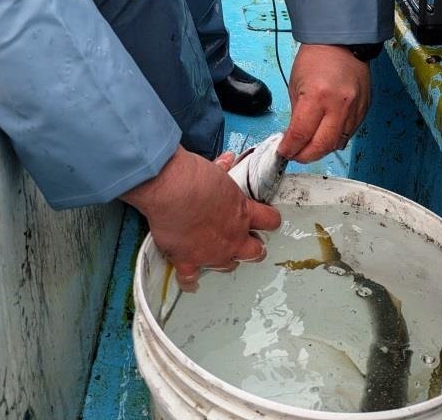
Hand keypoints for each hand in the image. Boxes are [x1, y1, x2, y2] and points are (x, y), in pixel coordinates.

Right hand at [121, 147, 280, 291]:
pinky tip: (192, 283)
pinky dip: (190, 281)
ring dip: (224, 261)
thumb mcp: (215, 171)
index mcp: (243, 213)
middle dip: (253, 249)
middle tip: (247, 244)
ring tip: (219, 256)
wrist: (172, 189)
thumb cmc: (194, 176)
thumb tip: (227, 158)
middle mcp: (233, 237)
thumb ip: (223, 170)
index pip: (270, 221)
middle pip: (254, 252)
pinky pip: (191, 279)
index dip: (269, 221)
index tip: (265, 221)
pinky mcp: (189, 260)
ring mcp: (212, 253)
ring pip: (228, 266)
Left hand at [278, 44, 370, 162]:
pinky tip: (326, 134)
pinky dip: (336, 138)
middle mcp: (339, 105)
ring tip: (310, 146)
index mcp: (317, 96)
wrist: (342, 42)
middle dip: (306, 155)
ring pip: (338, 143)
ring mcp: (355, 109)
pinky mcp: (364, 109)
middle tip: (296, 155)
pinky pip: (349, 133)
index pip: (301, 135)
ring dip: (322, 148)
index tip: (284, 152)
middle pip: (322, 146)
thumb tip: (295, 138)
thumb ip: (297, 115)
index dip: (290, 148)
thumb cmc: (315, 59)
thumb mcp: (296, 86)